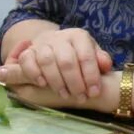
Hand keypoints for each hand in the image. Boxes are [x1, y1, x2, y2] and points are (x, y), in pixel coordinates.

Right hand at [0, 27, 114, 104]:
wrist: (55, 45)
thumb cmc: (78, 54)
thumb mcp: (92, 54)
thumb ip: (101, 60)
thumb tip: (106, 66)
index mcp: (78, 36)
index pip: (85, 56)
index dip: (90, 76)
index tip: (94, 92)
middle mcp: (59, 37)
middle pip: (66, 61)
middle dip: (75, 82)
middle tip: (80, 98)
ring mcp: (42, 43)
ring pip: (46, 61)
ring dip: (56, 81)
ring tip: (65, 95)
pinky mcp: (28, 51)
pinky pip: (26, 60)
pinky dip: (34, 73)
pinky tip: (43, 84)